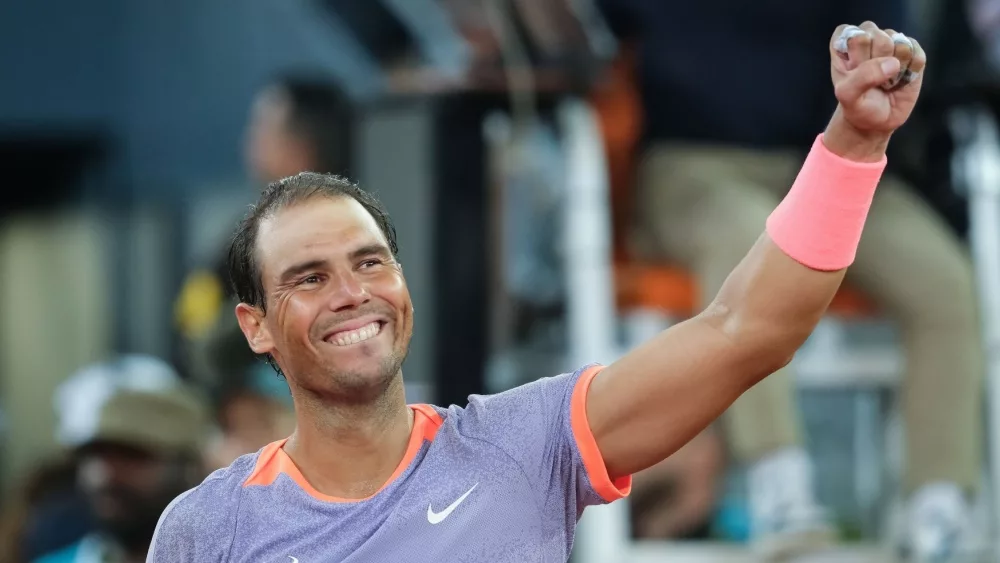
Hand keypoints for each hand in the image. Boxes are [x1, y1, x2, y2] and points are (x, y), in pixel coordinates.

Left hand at [824, 22, 926, 160]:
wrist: (876, 121)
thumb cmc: (857, 105)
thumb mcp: (848, 95)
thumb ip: (862, 77)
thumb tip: (893, 63)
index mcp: (845, 42)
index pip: (854, 34)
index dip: (857, 56)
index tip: (853, 73)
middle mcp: (869, 37)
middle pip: (879, 37)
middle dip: (876, 62)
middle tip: (871, 80)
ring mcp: (892, 42)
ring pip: (900, 43)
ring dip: (894, 69)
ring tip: (885, 81)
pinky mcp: (913, 52)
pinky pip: (917, 54)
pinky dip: (910, 71)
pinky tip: (900, 79)